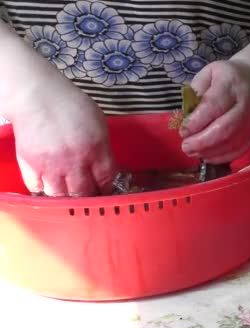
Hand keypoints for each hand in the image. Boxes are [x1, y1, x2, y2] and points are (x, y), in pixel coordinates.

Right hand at [9, 77, 116, 196]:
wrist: (36, 96)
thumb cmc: (70, 105)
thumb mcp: (99, 122)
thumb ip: (103, 146)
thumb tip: (104, 166)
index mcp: (95, 149)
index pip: (106, 179)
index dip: (107, 188)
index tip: (105, 190)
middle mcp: (74, 162)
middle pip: (85, 192)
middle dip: (89, 196)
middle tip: (89, 194)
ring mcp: (51, 166)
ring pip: (61, 196)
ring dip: (67, 197)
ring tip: (69, 192)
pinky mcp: (30, 166)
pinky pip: (38, 189)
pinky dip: (44, 190)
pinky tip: (50, 186)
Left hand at [180, 60, 249, 163]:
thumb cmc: (225, 78)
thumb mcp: (207, 74)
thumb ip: (196, 93)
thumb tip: (187, 116)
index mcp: (230, 84)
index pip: (213, 105)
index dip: (197, 122)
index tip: (183, 131)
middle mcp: (245, 103)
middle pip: (225, 127)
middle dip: (202, 141)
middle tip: (186, 147)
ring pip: (232, 141)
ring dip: (210, 151)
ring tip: (193, 152)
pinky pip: (240, 148)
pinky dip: (223, 156)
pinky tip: (208, 156)